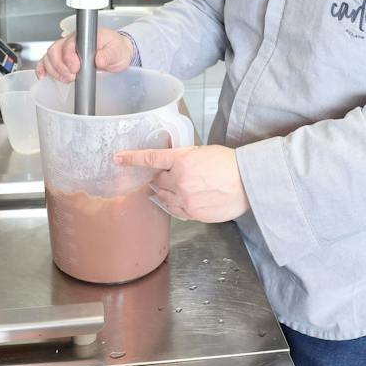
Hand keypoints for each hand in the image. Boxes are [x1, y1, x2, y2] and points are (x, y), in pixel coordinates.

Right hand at [38, 28, 134, 82]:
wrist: (118, 53)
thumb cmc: (117, 49)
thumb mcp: (117, 51)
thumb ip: (108, 55)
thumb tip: (99, 60)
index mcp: (85, 36)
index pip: (69, 44)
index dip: (69, 57)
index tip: (75, 68)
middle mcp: (72, 41)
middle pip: (55, 50)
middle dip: (60, 67)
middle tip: (71, 77)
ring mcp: (66, 50)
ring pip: (49, 57)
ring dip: (54, 70)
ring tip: (66, 79)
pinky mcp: (63, 59)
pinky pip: (46, 62)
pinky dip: (42, 69)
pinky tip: (43, 77)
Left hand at [114, 145, 247, 222]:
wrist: (247, 183)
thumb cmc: (228, 163)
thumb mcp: (202, 152)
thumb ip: (181, 156)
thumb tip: (167, 160)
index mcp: (181, 161)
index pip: (150, 159)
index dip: (132, 159)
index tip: (118, 159)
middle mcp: (180, 181)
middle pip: (157, 181)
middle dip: (160, 177)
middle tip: (172, 174)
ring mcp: (185, 200)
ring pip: (163, 197)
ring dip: (166, 191)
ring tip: (180, 186)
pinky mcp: (193, 214)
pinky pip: (174, 210)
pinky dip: (174, 204)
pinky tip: (182, 199)